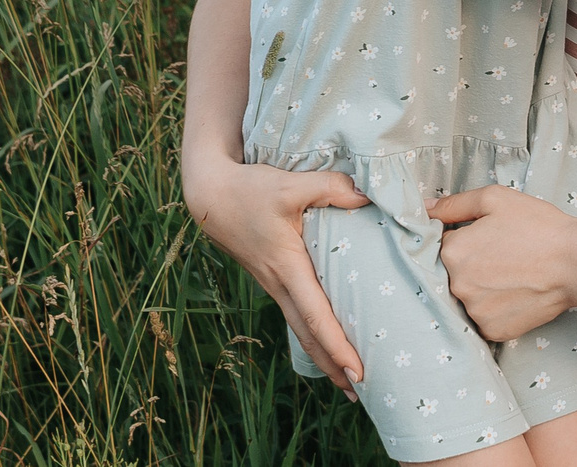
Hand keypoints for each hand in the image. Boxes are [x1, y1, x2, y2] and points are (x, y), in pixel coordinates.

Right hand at [181, 148, 367, 385]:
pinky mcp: (272, 279)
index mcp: (287, 267)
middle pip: (308, 336)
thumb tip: (366, 196)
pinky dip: (313, 334)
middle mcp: (279, 284)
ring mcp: (273, 285)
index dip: (337, 346)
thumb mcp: (290, 184)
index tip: (357, 371)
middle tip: (361, 392)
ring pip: (300, 329)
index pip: (316, 316)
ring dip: (323, 355)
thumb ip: (330, 188)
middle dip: (333, 366)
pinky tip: (326, 341)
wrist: (210, 196)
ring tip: (347, 381)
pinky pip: (295, 314)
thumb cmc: (249, 191)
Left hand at [433, 185, 576, 341]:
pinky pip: (485, 318)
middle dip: (473, 265)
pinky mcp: (493, 331)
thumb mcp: (494, 199)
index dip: (468, 239)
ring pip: (470, 297)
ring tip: (513, 275)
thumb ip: (454, 204)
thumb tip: (423, 208)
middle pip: (454, 274)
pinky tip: (516, 293)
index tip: (490, 239)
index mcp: (453, 252)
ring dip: (484, 288)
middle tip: (504, 256)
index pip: (445, 246)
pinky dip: (497, 308)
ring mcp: (475, 312)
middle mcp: (457, 286)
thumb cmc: (537, 225)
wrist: (576, 262)